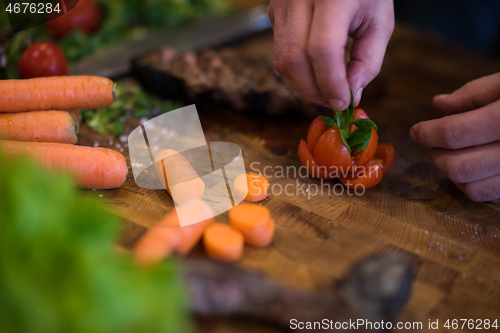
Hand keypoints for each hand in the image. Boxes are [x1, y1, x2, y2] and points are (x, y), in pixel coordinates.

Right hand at [267, 0, 393, 109]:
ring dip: (302, 85)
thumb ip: (369, 61)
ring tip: (323, 91)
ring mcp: (282, 3)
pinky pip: (279, 51)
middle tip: (332, 101)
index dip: (331, 83)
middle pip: (295, 59)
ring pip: (282, 60)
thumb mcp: (380, 22)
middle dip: (313, 90)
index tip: (344, 102)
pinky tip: (313, 72)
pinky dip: (296, 71)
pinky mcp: (274, 10)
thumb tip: (350, 95)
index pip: (322, 49)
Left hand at [410, 73, 499, 202]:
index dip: (427, 133)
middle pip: (458, 167)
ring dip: (452, 174)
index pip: (455, 133)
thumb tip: (438, 105)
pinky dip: (472, 185)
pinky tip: (474, 167)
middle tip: (434, 142)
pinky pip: (491, 196)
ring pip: (472, 189)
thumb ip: (477, 92)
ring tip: (452, 154)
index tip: (417, 130)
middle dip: (437, 155)